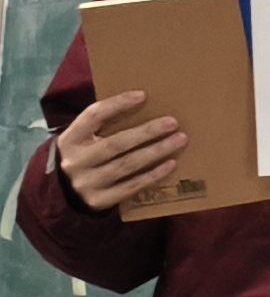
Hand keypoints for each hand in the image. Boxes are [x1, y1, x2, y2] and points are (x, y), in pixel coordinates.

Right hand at [55, 90, 181, 212]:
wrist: (64, 194)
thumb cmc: (84, 156)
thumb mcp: (83, 139)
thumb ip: (102, 124)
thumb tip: (141, 100)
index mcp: (70, 140)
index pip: (93, 116)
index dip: (117, 104)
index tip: (142, 95)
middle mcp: (75, 161)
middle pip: (115, 143)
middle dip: (147, 132)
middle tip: (173, 122)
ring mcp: (87, 183)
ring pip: (127, 165)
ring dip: (156, 151)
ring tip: (179, 139)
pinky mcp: (99, 201)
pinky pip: (131, 186)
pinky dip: (153, 174)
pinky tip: (171, 163)